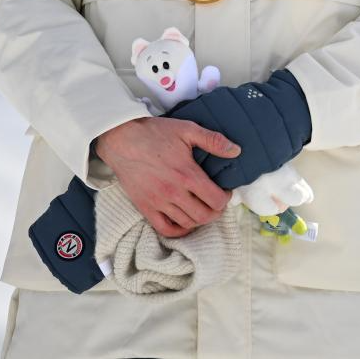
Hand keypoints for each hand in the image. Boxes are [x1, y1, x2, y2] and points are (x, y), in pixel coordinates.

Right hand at [95, 117, 239, 238]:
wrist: (122, 139)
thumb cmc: (155, 133)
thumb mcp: (187, 129)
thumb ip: (213, 140)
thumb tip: (236, 150)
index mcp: (187, 174)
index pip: (216, 200)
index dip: (226, 198)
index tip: (224, 191)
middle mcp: (174, 193)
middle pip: (204, 216)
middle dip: (216, 211)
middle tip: (216, 201)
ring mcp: (158, 203)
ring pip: (187, 223)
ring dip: (199, 219)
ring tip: (202, 208)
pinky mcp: (145, 208)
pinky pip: (165, 229)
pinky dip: (179, 230)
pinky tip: (185, 221)